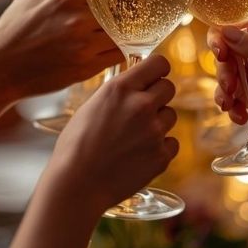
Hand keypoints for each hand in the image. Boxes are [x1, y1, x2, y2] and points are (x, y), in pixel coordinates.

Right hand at [0, 0, 122, 98]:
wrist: (0, 65)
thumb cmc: (20, 19)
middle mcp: (76, 20)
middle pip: (125, 6)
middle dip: (136, 0)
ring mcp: (83, 46)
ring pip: (126, 31)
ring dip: (132, 25)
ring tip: (133, 18)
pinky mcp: (86, 68)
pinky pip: (119, 53)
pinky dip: (124, 45)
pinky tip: (120, 38)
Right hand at [47, 56, 178, 214]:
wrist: (76, 184)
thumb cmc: (76, 146)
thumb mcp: (92, 106)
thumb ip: (118, 93)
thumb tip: (136, 85)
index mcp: (120, 88)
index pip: (159, 63)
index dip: (157, 71)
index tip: (153, 78)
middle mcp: (141, 105)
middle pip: (169, 87)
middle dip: (158, 96)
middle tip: (142, 111)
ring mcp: (154, 131)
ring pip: (171, 115)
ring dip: (158, 123)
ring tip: (134, 138)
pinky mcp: (161, 155)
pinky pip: (171, 143)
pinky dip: (160, 148)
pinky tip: (139, 154)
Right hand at [207, 7, 247, 134]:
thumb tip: (225, 31)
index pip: (240, 27)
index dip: (225, 42)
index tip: (220, 58)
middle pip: (233, 52)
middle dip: (226, 70)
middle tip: (229, 88)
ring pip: (236, 74)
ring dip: (229, 90)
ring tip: (229, 106)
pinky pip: (245, 92)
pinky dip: (238, 103)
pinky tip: (239, 115)